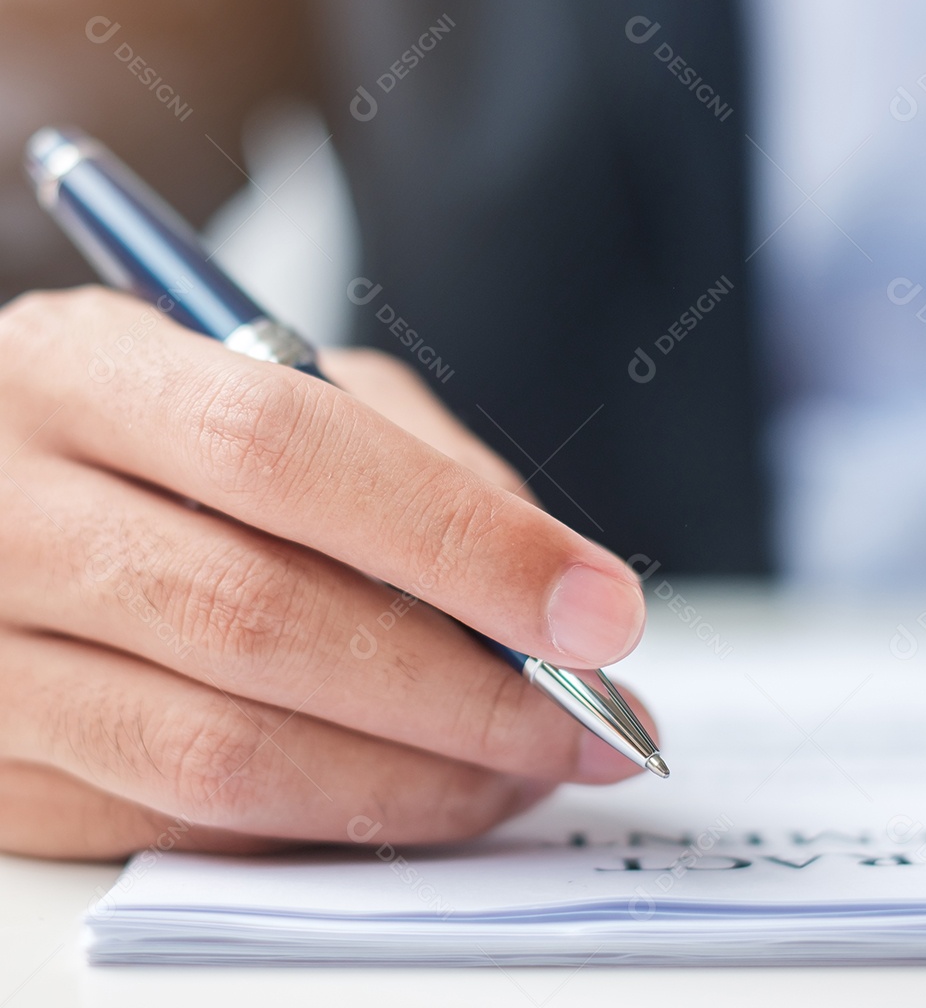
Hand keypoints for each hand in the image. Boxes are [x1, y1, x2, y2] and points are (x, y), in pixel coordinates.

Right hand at [0, 287, 651, 858]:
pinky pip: (180, 825)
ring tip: (521, 772)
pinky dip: (325, 819)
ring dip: (411, 781)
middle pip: (261, 617)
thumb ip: (418, 465)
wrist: (7, 475)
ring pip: (223, 750)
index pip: (285, 453)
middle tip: (586, 720)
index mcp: (80, 369)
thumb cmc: (176, 416)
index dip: (460, 541)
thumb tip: (553, 597)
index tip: (597, 611)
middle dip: (463, 690)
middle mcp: (4, 509)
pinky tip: (410, 792)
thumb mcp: (287, 380)